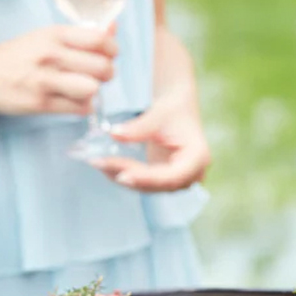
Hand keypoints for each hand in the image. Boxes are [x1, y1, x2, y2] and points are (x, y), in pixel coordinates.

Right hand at [0, 26, 116, 115]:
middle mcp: (51, 55)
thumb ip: (80, 36)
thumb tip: (113, 29)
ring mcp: (46, 81)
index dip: (112, 49)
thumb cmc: (19, 57)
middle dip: (107, 74)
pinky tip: (76, 101)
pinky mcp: (42, 104)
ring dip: (95, 92)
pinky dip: (83, 107)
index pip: (100, 39)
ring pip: (92, 89)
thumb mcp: (46, 37)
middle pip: (102, 67)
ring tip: (86, 89)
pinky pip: (79, 109)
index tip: (109, 55)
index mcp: (54, 34)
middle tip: (98, 75)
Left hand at [90, 91, 210, 192]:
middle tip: (101, 164)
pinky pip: (143, 182)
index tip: (122, 175)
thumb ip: (138, 128)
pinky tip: (106, 166)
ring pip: (148, 186)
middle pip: (157, 184)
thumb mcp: (157, 114)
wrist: (178, 108)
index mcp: (197, 158)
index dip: (146, 178)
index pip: (171, 176)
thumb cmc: (173, 109)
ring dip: (122, 176)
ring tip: (99, 163)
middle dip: (128, 175)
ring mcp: (178, 180)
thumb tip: (114, 134)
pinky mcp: (164, 180)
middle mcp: (191, 175)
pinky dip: (125, 174)